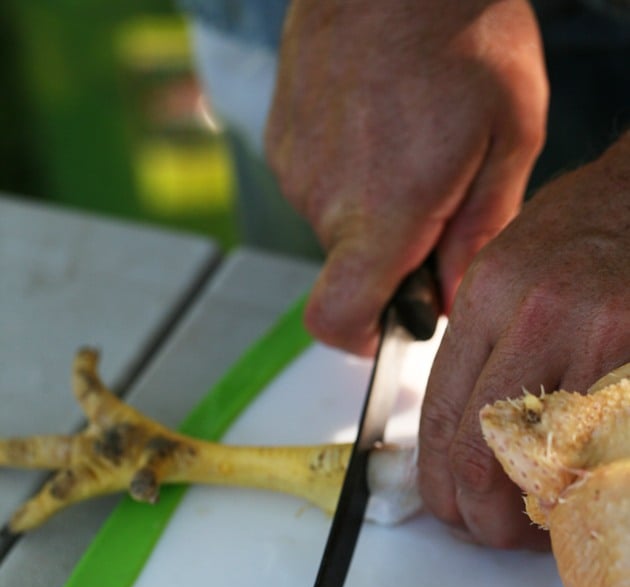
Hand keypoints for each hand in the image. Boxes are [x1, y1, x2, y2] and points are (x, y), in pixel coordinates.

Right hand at [265, 0, 547, 353]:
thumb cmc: (460, 32)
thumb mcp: (508, 137)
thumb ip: (480, 235)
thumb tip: (451, 298)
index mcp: (382, 214)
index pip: (338, 319)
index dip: (363, 338)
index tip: (392, 324)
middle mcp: (325, 200)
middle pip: (352, 270)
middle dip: (396, 253)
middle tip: (438, 193)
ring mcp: (295, 167)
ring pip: (337, 223)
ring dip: (374, 206)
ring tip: (409, 142)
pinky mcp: (280, 136)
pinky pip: (317, 181)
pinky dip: (348, 171)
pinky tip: (378, 123)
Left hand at [418, 132, 629, 547]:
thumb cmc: (585, 230)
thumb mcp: (507, 268)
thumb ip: (478, 347)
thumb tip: (457, 431)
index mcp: (490, 295)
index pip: (442, 417)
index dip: (438, 484)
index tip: (448, 508)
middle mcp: (539, 315)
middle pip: (483, 454)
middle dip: (480, 516)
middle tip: (489, 532)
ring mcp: (604, 336)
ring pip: (549, 467)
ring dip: (537, 518)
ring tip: (538, 529)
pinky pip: (606, 450)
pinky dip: (586, 488)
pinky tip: (581, 497)